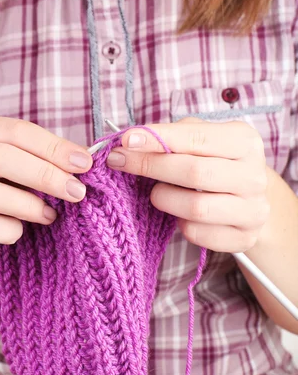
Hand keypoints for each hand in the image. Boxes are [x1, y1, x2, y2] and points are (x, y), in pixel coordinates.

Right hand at [0, 117, 91, 265]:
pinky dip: (8, 229)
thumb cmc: (6, 196)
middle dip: (44, 174)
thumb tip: (84, 159)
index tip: (84, 163)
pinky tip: (21, 232)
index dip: (52, 146)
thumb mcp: (25, 171)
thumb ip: (48, 160)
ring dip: (27, 204)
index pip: (14, 131)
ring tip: (51, 215)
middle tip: (76, 191)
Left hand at [107, 119, 269, 252]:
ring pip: (195, 208)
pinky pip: (197, 233)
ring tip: (155, 192)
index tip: (126, 140)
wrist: (247, 200)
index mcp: (244, 141)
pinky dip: (179, 224)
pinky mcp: (243, 238)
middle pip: (194, 172)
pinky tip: (177, 214)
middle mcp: (254, 176)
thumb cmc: (213, 163)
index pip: (196, 137)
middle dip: (150, 166)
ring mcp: (252, 210)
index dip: (158, 139)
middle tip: (121, 162)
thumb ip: (170, 137)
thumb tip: (129, 142)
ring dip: (164, 198)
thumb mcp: (200, 140)